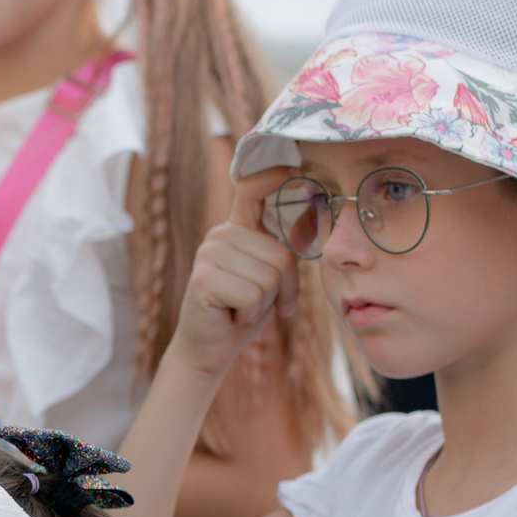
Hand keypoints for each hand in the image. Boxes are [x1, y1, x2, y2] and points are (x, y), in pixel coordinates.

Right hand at [164, 167, 300, 384]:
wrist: (208, 350)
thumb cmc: (241, 313)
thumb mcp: (268, 278)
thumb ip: (281, 251)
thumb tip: (311, 217)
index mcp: (235, 230)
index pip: (251, 189)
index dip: (273, 176)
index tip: (297, 166)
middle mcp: (220, 235)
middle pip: (281, 254)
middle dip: (283, 288)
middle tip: (260, 304)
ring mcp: (210, 254)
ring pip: (270, 277)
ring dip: (265, 303)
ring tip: (241, 308)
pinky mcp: (205, 278)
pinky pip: (254, 294)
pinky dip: (251, 314)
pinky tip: (231, 315)